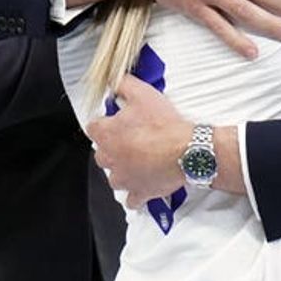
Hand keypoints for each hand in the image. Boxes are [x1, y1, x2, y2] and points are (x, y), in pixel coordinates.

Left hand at [87, 75, 190, 208]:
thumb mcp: (142, 93)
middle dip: (114, 146)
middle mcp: (110, 159)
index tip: (117, 120)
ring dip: (123, 169)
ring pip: (115, 176)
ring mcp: (123, 178)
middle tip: (133, 138)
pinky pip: (132, 198)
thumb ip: (123, 85)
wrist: (186, 150)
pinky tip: (144, 183)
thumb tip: (114, 82)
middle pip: (102, 153)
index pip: (93, 127)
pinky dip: (136, 192)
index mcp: (107, 134)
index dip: (105, 122)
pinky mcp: (139, 192)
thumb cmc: (164, 125)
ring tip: (140, 160)